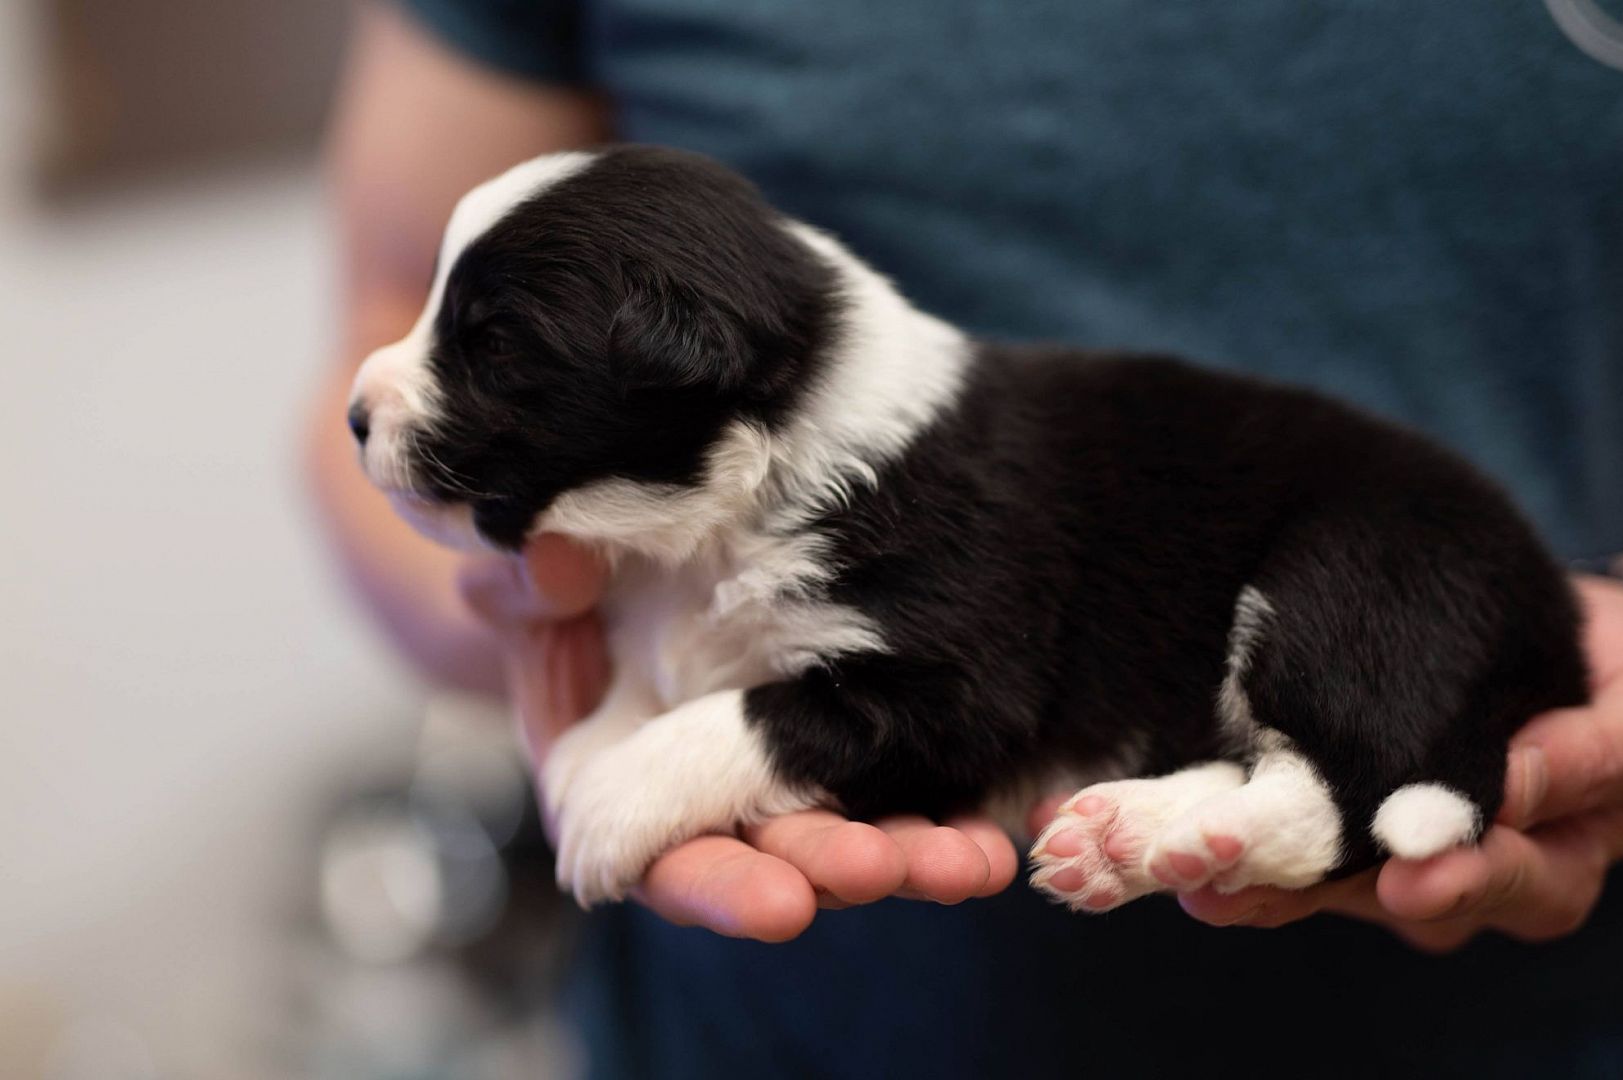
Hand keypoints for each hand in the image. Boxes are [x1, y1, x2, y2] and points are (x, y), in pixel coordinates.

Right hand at [465, 535, 1017, 941]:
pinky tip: (1015, 815)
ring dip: (912, 851)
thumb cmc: (564, 579)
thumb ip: (524, 587)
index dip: (717, 884)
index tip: (781, 904)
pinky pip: (906, 779)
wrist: (622, 558)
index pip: (662, 856)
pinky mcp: (848, 742)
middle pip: (771, 860)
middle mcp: (706, 798)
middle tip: (892, 866)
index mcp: (613, 782)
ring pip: (850, 829)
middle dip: (832, 869)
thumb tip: (551, 575)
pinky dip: (954, 802)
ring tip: (973, 857)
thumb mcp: (528, 581)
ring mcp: (783, 776)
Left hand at [1169, 575, 1622, 950]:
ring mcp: (1398, 854)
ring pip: (1321, 876)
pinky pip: (1292, 831)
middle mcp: (1466, 878)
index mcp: (1551, 871)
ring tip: (1184, 864)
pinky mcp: (1348, 815)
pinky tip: (1176, 823)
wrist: (1597, 660)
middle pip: (1384, 897)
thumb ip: (1590, 754)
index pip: (1503, 884)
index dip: (1455, 882)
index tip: (1406, 880)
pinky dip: (1235, 828)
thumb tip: (1512, 781)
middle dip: (1306, 893)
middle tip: (1238, 886)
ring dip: (1247, 870)